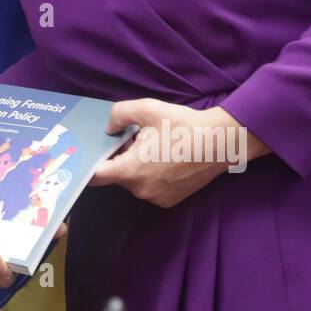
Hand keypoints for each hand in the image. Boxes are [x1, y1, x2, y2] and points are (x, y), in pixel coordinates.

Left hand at [91, 100, 254, 206]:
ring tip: (153, 148)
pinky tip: (165, 160)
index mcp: (131, 170)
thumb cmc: (182, 125)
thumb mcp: (146, 109)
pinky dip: (151, 176)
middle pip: (116, 176)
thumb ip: (118, 115)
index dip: (90, 163)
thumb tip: (108, 128)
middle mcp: (140, 190)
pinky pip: (149, 188)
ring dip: (136, 167)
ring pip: (134, 182)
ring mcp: (156, 198)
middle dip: (119, 159)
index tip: (90, 153)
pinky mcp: (170, 201)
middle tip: (133, 140)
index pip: (96, 176)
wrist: (219, 143)